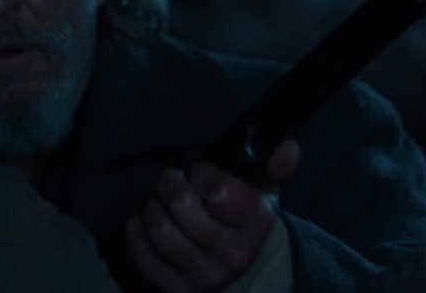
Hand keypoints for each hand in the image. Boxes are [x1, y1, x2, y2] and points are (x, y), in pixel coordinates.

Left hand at [126, 139, 300, 292]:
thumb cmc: (246, 215)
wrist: (240, 266)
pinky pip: (143, 256)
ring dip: (151, 207)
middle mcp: (231, 254)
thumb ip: (275, 165)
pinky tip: (143, 221)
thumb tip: (289, 147)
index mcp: (254, 225)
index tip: (200, 172)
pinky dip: (136, 232)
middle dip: (170, 183)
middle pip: (182, 207)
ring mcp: (204, 275)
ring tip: (158, 201)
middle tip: (171, 179)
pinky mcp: (177, 289)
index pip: (218, 191)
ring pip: (160, 230)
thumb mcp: (264, 189)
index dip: (202, 173)